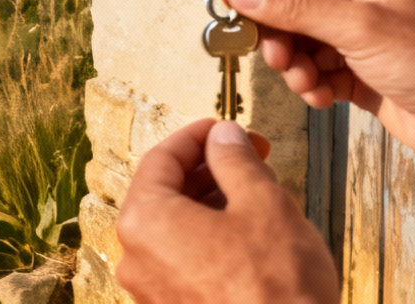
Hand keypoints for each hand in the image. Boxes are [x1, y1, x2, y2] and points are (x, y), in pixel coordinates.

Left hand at [117, 120, 337, 303]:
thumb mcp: (263, 204)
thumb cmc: (278, 287)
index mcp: (145, 221)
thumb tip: (223, 135)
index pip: (160, 158)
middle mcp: (136, 258)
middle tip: (249, 156)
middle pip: (164, 194)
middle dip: (207, 170)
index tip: (225, 128)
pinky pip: (183, 262)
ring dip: (210, 203)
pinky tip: (246, 234)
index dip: (197, 136)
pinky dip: (208, 239)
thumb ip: (235, 160)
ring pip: (175, 229)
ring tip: (255, 192)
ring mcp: (151, 292)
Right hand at [227, 0, 414, 168]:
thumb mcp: (358, 28)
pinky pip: (318, 70)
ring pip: (303, 40)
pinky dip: (312, 84)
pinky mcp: (363, 72)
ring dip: (294, 62)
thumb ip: (295, 8)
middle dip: (277, 29)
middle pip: (294, 1)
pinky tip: (323, 97)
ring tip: (304, 82)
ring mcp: (364, 36)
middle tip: (269, 54)